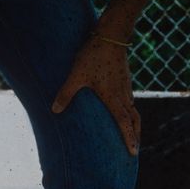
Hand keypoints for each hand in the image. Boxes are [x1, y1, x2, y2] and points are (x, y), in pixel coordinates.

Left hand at [51, 34, 141, 155]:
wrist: (111, 37)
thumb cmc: (94, 56)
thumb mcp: (76, 75)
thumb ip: (66, 93)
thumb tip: (54, 110)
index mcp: (114, 98)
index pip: (125, 123)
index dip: (129, 138)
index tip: (134, 152)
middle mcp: (123, 95)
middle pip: (134, 120)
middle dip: (135, 135)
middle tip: (135, 149)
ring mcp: (126, 87)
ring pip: (133, 110)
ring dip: (133, 123)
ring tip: (130, 132)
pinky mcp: (124, 80)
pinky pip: (130, 100)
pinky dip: (129, 111)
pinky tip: (122, 109)